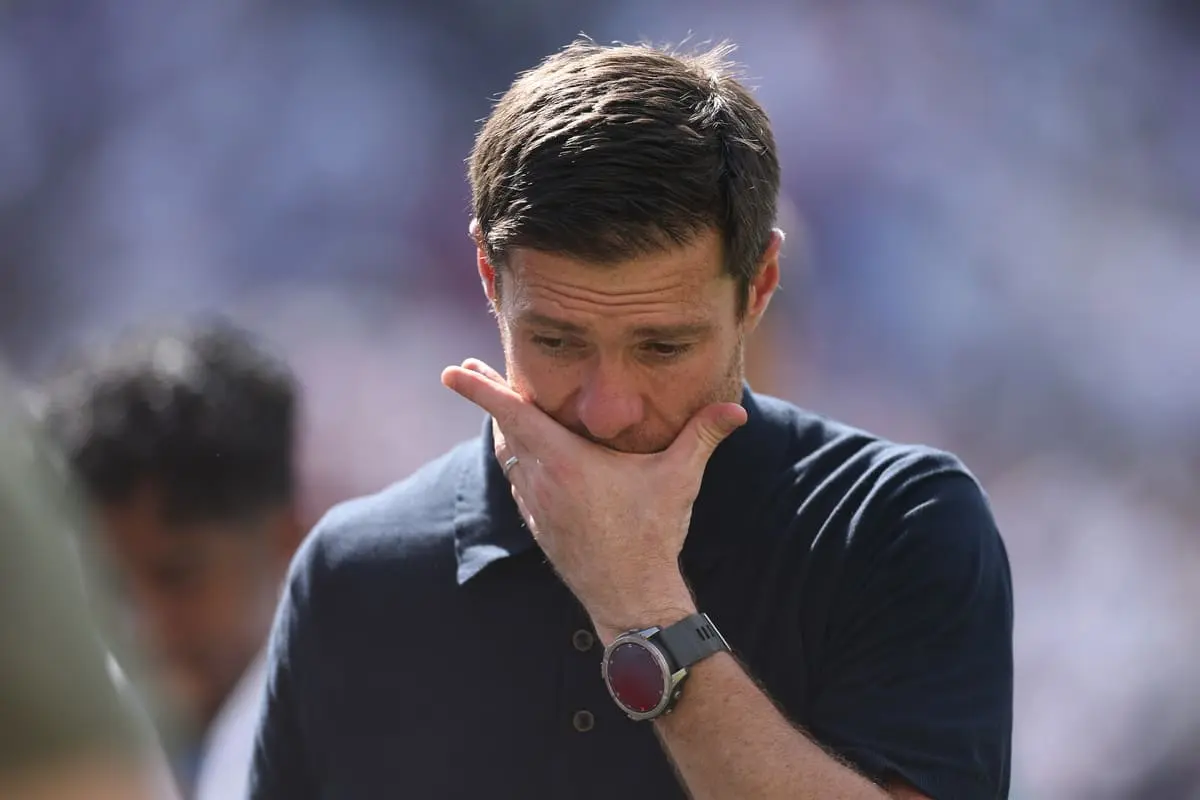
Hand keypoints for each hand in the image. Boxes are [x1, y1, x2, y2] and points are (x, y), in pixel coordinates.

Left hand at [441, 359, 746, 636]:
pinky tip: (521, 455)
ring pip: (508, 457)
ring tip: (497, 408)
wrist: (631, 598)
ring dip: (502, 430)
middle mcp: (542, 481)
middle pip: (504, 430)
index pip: (513, 414)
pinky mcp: (540, 526)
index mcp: (566, 462)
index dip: (481, 390)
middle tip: (470, 372)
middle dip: (487, 399)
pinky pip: (518, 483)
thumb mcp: (679, 480)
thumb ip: (703, 437)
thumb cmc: (653, 535)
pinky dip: (514, 460)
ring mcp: (537, 506)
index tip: (451, 372)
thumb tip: (736, 410)